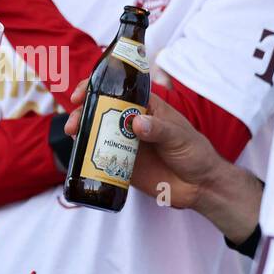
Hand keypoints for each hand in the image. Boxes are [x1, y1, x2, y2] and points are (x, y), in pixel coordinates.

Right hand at [64, 81, 262, 241]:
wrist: (200, 186)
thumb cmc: (195, 153)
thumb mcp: (179, 137)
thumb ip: (159, 129)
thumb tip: (136, 123)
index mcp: (146, 107)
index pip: (119, 90)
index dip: (98, 87)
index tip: (82, 92)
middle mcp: (133, 122)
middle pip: (102, 110)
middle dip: (83, 111)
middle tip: (74, 121)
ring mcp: (126, 143)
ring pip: (97, 131)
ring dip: (81, 130)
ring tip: (73, 134)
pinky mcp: (123, 164)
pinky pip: (102, 155)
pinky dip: (87, 153)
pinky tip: (78, 153)